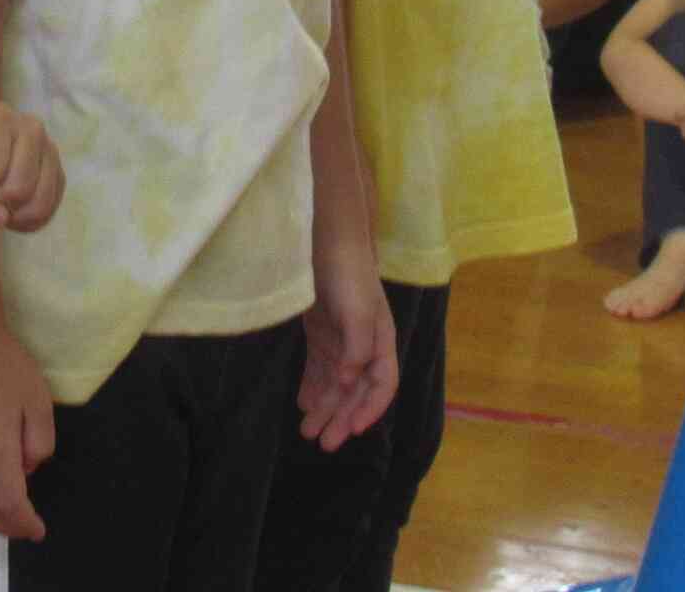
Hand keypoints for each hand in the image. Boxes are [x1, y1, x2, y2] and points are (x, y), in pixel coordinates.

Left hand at [298, 249, 396, 450]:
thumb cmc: (348, 275)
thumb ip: (356, 348)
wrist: (328, 242)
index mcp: (381, 342)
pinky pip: (319, 369)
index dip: (369, 410)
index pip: (382, 386)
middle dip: (340, 418)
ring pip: (335, 384)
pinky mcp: (323, 334)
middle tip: (321, 443)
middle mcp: (364, 346)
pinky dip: (312, 388)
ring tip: (306, 431)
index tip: (351, 431)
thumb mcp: (357, 310)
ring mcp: (342, 341)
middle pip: (355, 391)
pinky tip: (302, 404)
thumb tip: (348, 382)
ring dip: (324, 408)